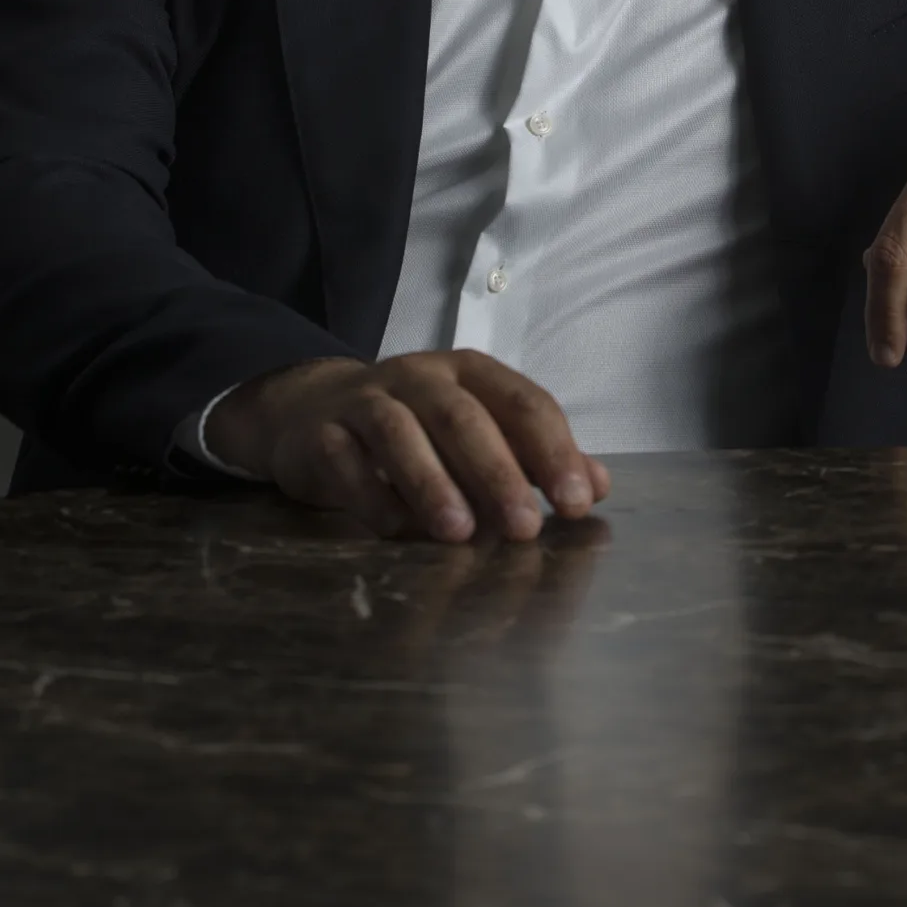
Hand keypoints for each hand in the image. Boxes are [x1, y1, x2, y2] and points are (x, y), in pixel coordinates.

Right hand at [202, 351, 611, 542]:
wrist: (310, 411)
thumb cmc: (415, 429)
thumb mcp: (478, 432)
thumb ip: (535, 457)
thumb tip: (597, 485)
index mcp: (470, 373)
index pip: (522, 402)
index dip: (553, 451)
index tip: (577, 502)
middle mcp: (420, 376)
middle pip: (462, 416)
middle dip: (497, 471)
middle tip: (524, 527)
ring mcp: (365, 400)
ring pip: (399, 432)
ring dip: (432, 482)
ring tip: (460, 533)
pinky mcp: (321, 433)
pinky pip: (344, 460)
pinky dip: (370, 495)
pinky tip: (395, 531)